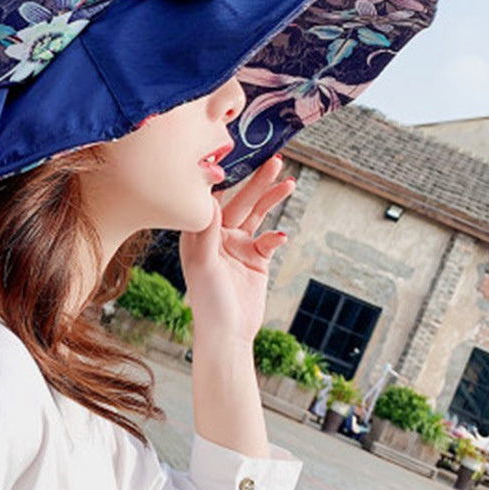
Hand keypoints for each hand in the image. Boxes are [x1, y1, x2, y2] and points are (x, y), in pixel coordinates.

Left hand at [179, 155, 294, 347]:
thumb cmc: (207, 300)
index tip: (241, 155)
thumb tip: (210, 196)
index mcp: (199, 232)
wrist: (227, 334)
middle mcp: (217, 235)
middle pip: (240, 201)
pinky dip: (276, 236)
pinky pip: (269, 240)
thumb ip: (207, 230)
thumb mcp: (203, 263)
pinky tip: (280, 238)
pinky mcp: (256, 260)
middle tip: (276, 160)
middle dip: (257, 182)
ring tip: (289, 182)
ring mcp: (237, 246)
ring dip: (272, 199)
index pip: (214, 197)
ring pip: (257, 215)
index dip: (227, 176)